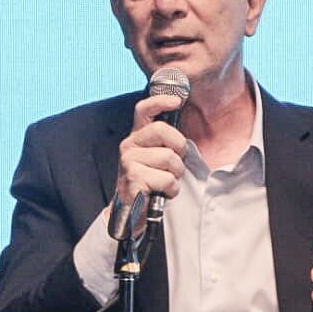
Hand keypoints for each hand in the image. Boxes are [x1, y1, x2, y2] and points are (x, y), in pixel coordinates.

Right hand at [114, 92, 188, 210]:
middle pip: (162, 130)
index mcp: (137, 137)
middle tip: (176, 162)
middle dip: (179, 147)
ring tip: (166, 181)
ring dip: (176, 174)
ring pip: (169, 158)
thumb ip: (166, 140)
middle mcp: (129, 146)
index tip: (177, 101)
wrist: (132, 211)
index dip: (160, 101)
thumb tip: (183, 121)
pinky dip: (171, 189)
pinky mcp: (133, 179)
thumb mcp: (157, 156)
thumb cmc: (150, 181)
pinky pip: (167, 179)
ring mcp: (129, 162)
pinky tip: (162, 192)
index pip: (144, 110)